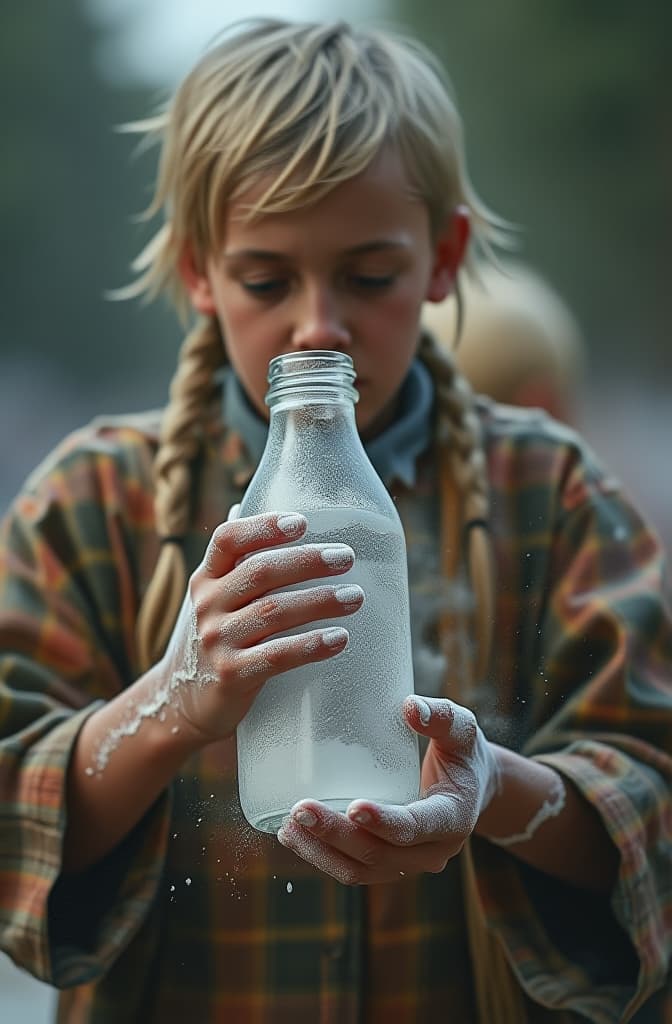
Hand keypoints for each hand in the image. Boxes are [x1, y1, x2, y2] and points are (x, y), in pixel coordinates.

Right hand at [157, 512, 363, 743]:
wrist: (183, 702)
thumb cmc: (215, 639)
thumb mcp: (215, 597)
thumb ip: (233, 560)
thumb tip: (243, 507)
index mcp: (206, 578)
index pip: (228, 539)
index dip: (264, 526)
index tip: (303, 522)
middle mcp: (207, 604)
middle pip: (260, 572)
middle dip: (308, 561)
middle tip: (346, 558)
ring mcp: (216, 641)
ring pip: (274, 612)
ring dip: (320, 601)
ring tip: (355, 597)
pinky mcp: (231, 676)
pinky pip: (276, 656)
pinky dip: (311, 645)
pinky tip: (340, 638)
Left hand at [276, 695, 499, 883]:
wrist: (470, 788)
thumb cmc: (462, 753)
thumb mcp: (463, 730)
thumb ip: (442, 717)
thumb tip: (409, 707)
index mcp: (453, 819)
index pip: (417, 826)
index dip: (386, 822)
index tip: (353, 807)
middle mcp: (432, 851)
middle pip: (379, 854)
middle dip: (336, 835)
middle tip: (301, 810)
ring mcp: (408, 864)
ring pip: (360, 871)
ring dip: (321, 852)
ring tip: (288, 826)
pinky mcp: (387, 865)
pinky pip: (353, 870)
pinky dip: (322, 856)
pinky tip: (294, 835)